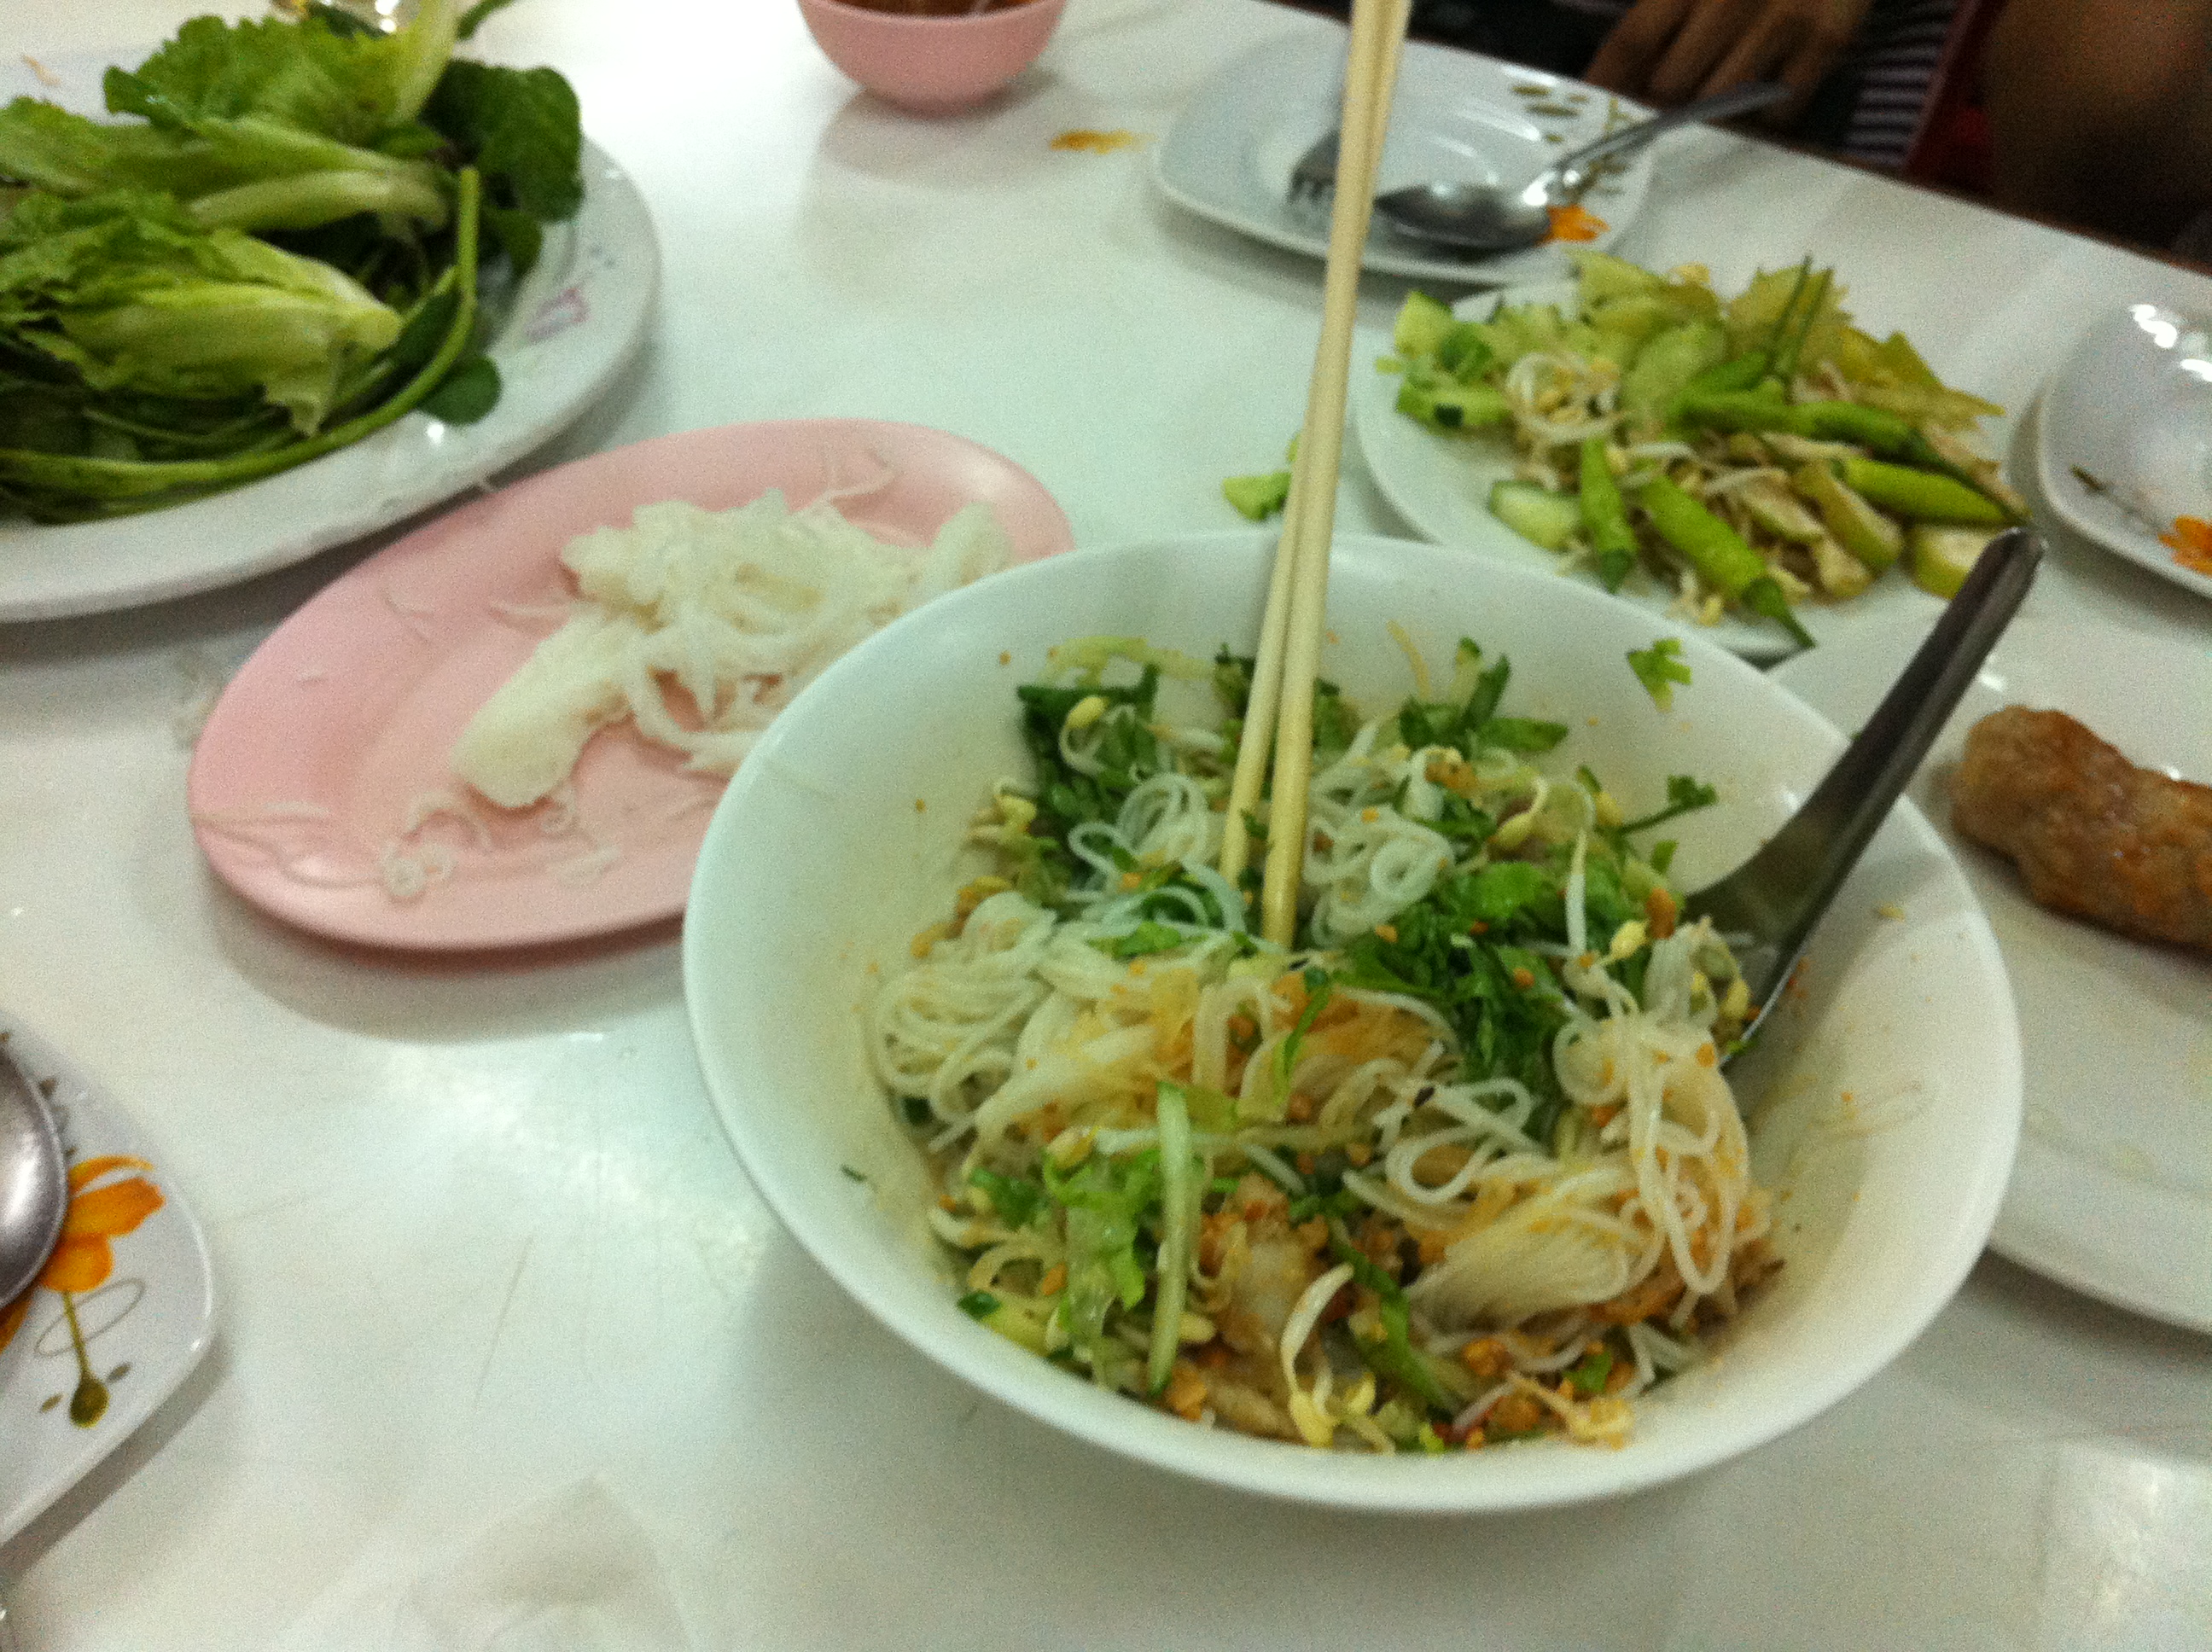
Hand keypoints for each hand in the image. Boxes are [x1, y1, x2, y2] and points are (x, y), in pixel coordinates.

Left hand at [1584, 0, 1875, 121]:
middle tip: (1655, 108)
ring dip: (1708, 112)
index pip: (1633, 41)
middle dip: (1657, 102)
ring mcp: (1783, 20)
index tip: (1586, 113)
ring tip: (1708, 100)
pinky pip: (1778, 109)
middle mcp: (1732, 0)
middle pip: (1671, 84)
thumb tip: (1617, 71)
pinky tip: (1760, 95)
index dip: (1606, 83)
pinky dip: (1764, 115)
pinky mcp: (1827, 39)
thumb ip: (1661, 7)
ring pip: (1720, 103)